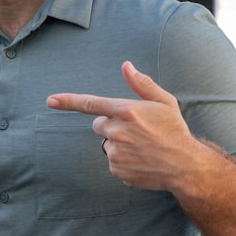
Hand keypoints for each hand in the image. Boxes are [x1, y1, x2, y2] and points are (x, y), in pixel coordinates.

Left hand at [46, 60, 198, 191]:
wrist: (185, 166)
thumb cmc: (175, 130)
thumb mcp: (164, 102)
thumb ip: (142, 84)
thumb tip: (126, 66)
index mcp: (127, 111)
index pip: (91, 103)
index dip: (68, 101)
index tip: (50, 100)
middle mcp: (118, 131)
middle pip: (99, 124)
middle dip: (111, 125)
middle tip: (135, 129)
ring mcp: (116, 152)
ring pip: (106, 143)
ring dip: (118, 143)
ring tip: (142, 146)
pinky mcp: (117, 169)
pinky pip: (112, 160)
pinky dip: (122, 160)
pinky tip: (140, 159)